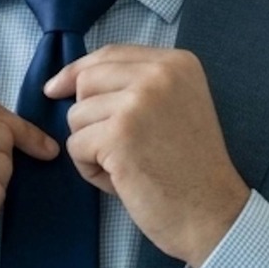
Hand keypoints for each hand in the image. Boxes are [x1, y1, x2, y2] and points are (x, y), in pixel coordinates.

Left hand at [44, 45, 249, 267]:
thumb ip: (137, 86)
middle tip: (117, 148)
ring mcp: (138, 102)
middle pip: (87, 81)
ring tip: (127, 167)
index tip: (56, 89)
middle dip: (88, 117)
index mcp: (176, 63)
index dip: (78, 72)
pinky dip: (90, 170)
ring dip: (91, 147)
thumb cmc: (191, 169)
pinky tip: (121, 181)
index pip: (109, 54)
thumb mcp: (176, 108)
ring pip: (77, 116)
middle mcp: (159, 74)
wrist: (212, 213)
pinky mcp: (118, 134)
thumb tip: (70, 80)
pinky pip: (76, 145)